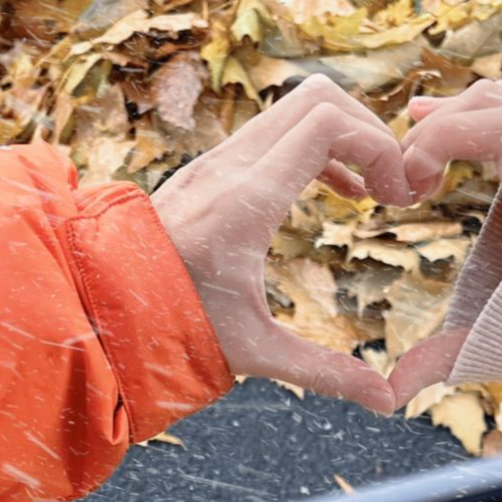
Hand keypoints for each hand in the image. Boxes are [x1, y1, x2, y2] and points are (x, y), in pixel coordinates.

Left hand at [151, 75, 413, 415]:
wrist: (103, 304)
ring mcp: (219, 159)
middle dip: (371, 134)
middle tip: (394, 189)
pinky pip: (280, 129)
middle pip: (320, 99)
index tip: (399, 199)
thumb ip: (325, 373)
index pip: (326, 125)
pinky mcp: (215, 165)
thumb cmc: (174, 328)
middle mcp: (231, 166)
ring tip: (374, 192)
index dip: (379, 147)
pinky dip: (321, 147)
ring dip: (346, 138)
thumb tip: (387, 402)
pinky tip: (341, 193)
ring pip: (298, 107)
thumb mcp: (256, 354)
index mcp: (246, 202)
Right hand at [390, 80, 501, 407]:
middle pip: (495, 104)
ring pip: (501, 103)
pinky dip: (465, 120)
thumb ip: (443, 362)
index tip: (412, 180)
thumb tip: (387, 399)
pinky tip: (425, 128)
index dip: (446, 134)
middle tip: (405, 180)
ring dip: (451, 119)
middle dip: (438, 129)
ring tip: (411, 152)